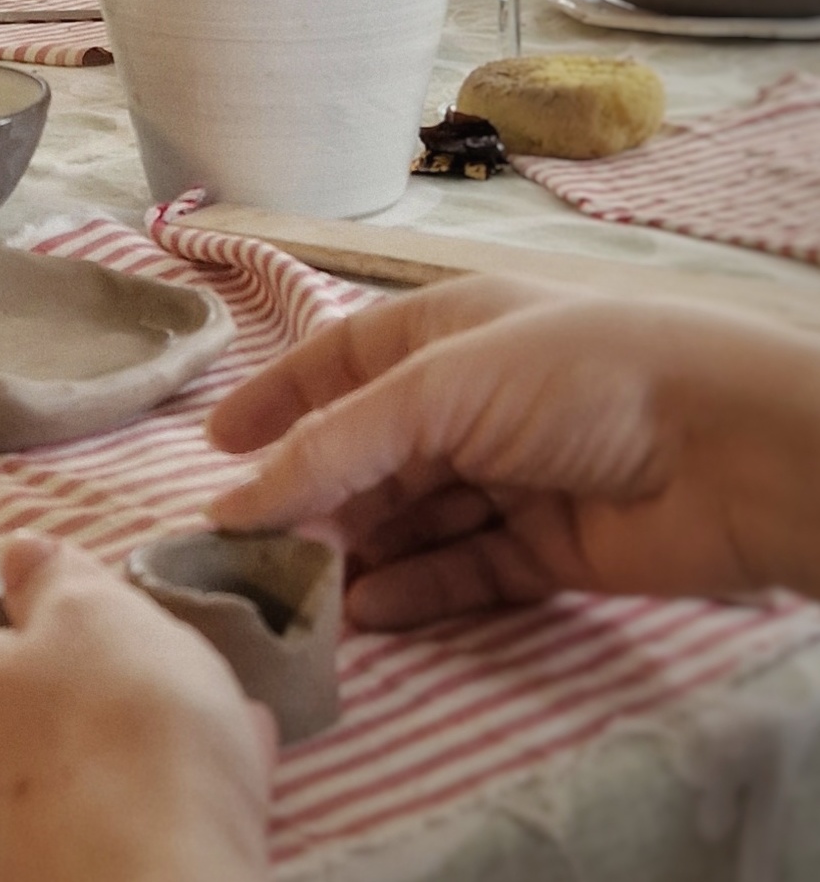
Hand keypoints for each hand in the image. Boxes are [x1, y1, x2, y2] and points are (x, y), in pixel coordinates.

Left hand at [0, 536, 272, 881]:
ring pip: (58, 776)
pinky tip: (234, 762)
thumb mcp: (95, 620)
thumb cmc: (114, 732)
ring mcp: (21, 849)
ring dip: (110, 740)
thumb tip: (15, 557)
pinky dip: (165, 787)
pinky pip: (123, 820)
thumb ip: (57, 584)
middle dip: (26, 692)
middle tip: (94, 654)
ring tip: (192, 705)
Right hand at [207, 278, 819, 627]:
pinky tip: (372, 614)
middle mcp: (473, 398)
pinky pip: (465, 570)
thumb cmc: (573, 376)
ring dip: (361, 552)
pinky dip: (418, 591)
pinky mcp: (548, 548)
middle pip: (372, 451)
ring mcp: (512, 474)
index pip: (339, 363)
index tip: (215, 453)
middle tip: (255, 549)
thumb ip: (335, 447)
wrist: (729, 450)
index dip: (277, 403)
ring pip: (414, 518)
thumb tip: (235, 501)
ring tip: (305, 594)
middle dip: (316, 496)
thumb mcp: (437, 388)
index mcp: (445, 330)